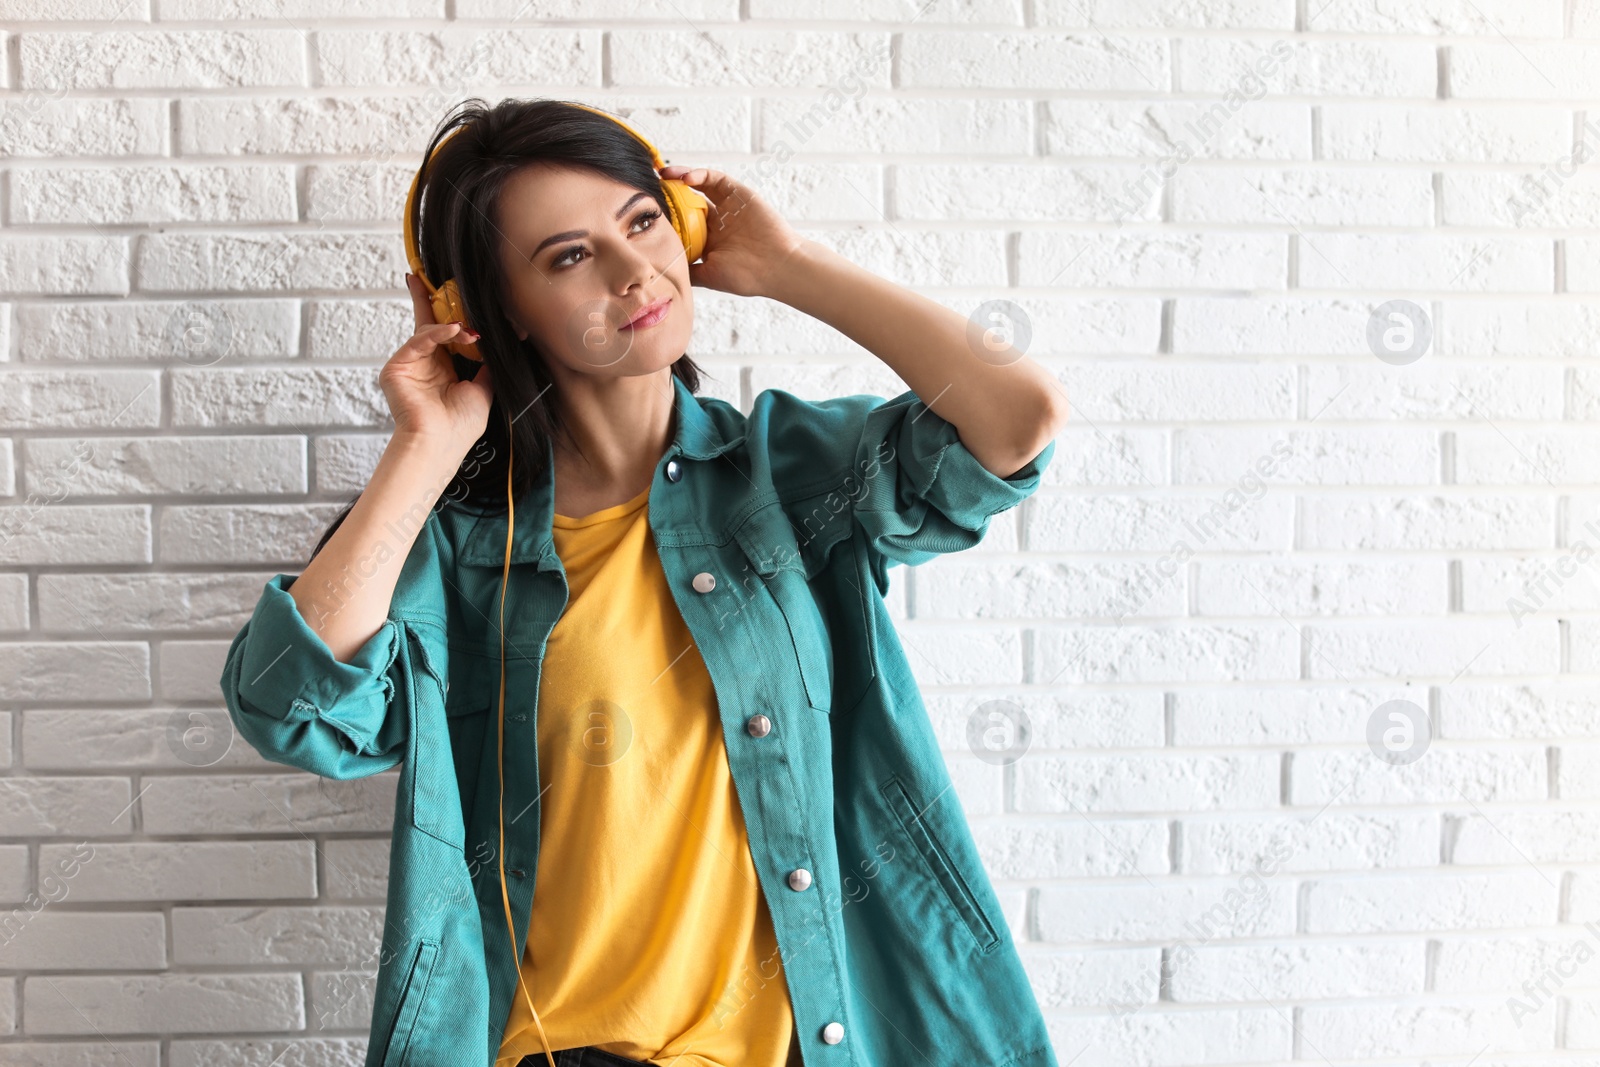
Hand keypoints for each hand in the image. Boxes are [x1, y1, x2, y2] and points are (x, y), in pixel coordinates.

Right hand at [380, 273, 495, 460]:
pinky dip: (438, 333)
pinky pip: (419, 340)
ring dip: (451, 325)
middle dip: (434, 299)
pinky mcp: (397, 367)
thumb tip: (505, 341)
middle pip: (429, 322)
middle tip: (441, 278)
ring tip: (469, 330)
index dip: (453, 315)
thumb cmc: (460, 426)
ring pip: (427, 329)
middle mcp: (425, 364)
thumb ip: (488, 364)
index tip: (460, 293)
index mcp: (444, 369)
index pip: (447, 334)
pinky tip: (456, 331)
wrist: (439, 444)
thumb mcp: (483, 389)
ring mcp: (410, 364)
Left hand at [659, 165, 809, 299]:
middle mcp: (716, 220)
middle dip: (667, 193)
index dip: (665, 215)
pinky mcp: (738, 193)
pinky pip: (715, 178)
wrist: (778, 267)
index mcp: (708, 239)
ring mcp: (727, 206)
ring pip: (698, 185)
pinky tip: (685, 178)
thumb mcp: (709, 276)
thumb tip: (662, 271)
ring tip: (662, 175)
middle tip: (648, 187)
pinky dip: (699, 174)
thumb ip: (688, 271)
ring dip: (679, 177)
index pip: (681, 221)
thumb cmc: (747, 276)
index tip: (645, 211)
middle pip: (686, 200)